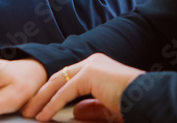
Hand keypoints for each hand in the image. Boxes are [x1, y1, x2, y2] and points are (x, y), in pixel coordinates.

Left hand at [21, 53, 143, 121]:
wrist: (147, 98)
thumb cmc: (133, 103)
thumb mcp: (108, 107)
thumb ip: (91, 107)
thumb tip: (75, 111)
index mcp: (97, 67)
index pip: (68, 78)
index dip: (52, 92)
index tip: (40, 105)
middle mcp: (92, 61)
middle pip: (59, 77)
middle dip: (42, 94)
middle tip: (29, 108)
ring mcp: (90, 65)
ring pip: (58, 82)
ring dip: (42, 99)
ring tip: (31, 112)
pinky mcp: (89, 74)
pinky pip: (64, 91)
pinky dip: (52, 104)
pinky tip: (44, 115)